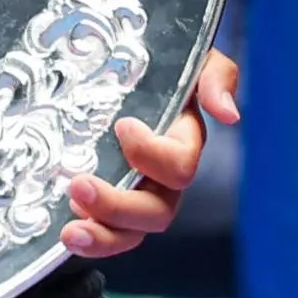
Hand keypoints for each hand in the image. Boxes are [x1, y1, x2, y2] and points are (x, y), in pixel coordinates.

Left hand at [64, 50, 238, 258]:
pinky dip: (93, 241)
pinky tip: (69, 229)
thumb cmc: (159, 61)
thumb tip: (229, 114)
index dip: (152, 154)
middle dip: (117, 204)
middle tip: (78, 185)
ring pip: (134, 233)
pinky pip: (111, 238)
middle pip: (157, 212)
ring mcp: (139, 195)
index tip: (122, 125)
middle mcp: (165, 177)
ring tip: (71, 230)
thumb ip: (216, 77)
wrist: (118, 63)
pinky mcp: (110, 206)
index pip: (180, 165)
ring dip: (103, 235)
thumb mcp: (193, 57)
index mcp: (183, 142)